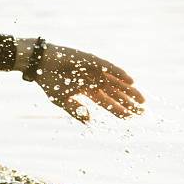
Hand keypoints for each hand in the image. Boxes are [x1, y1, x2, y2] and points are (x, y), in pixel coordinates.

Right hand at [15, 39, 144, 122]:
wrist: (41, 65)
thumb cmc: (49, 82)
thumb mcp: (62, 101)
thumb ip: (75, 111)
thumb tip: (89, 122)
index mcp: (88, 91)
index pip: (107, 102)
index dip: (118, 110)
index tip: (130, 118)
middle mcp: (95, 81)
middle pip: (116, 93)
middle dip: (129, 102)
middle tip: (142, 111)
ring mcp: (95, 71)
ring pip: (116, 82)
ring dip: (129, 90)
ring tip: (142, 100)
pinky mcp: (93, 61)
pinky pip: (109, 68)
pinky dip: (120, 74)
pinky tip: (131, 81)